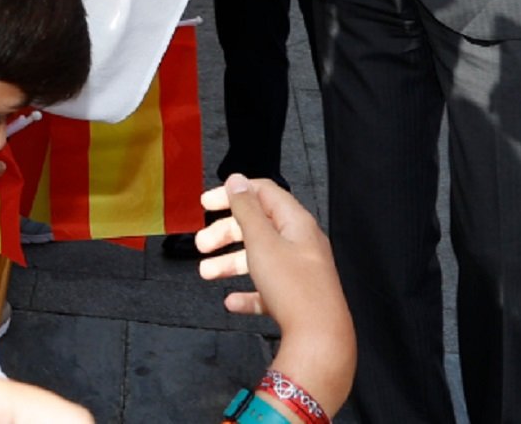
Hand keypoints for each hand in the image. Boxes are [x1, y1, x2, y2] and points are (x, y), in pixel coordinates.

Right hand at [196, 175, 354, 417]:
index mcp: (296, 223)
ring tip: (206, 273)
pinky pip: (267, 288)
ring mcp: (299, 272)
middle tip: (201, 243)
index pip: (263, 193)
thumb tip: (237, 180)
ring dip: (230, 263)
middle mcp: (300, 244)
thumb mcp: (262, 242)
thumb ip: (246, 209)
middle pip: (257, 227)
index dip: (232, 194)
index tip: (206, 203)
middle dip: (225, 233)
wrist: (319, 339)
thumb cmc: (294, 288)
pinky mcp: (296, 298)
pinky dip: (247, 292)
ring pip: (259, 258)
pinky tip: (232, 301)